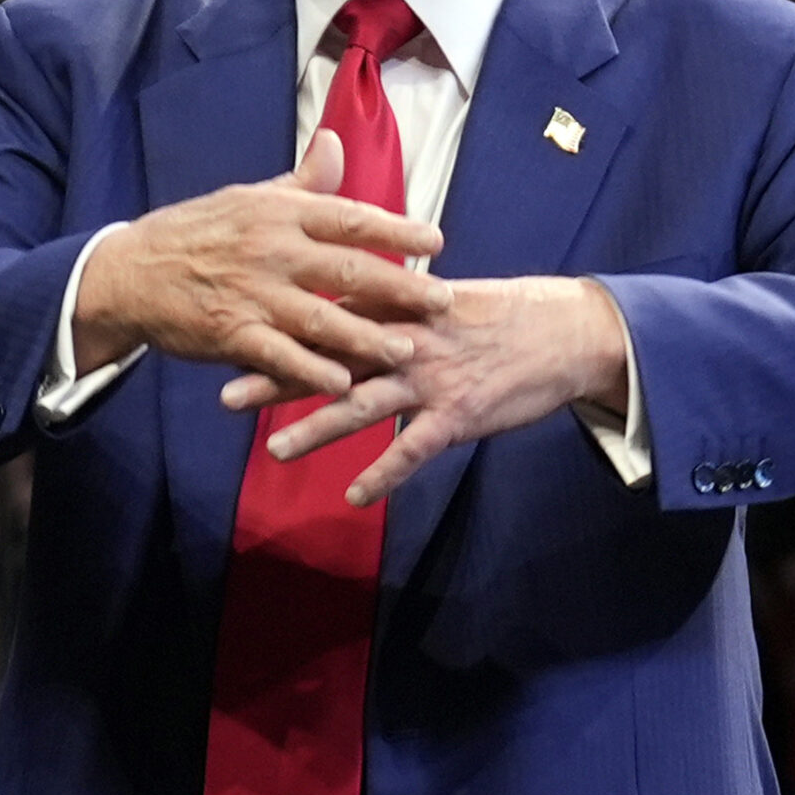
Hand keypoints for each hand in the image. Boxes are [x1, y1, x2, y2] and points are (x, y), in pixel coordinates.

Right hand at [74, 129, 449, 398]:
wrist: (130, 273)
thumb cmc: (197, 233)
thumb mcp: (249, 198)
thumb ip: (302, 182)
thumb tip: (336, 141)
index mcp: (279, 212)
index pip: (349, 217)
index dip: (397, 229)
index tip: (437, 241)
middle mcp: (271, 250)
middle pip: (348, 269)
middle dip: (401, 287)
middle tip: (443, 301)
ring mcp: (251, 294)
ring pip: (320, 318)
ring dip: (366, 337)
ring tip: (407, 350)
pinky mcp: (230, 333)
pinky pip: (278, 355)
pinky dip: (310, 370)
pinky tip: (343, 383)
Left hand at [224, 276, 630, 507]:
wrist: (568, 332)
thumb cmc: (503, 315)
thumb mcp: (441, 298)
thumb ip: (391, 305)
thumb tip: (343, 306)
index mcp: (400, 309)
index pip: (328, 317)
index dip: (279, 328)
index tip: (234, 335)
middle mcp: (408, 341)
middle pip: (332, 361)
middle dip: (278, 378)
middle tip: (227, 396)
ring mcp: (433, 379)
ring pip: (364, 405)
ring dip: (317, 428)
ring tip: (273, 450)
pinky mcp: (460, 415)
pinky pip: (414, 449)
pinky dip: (384, 473)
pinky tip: (354, 496)